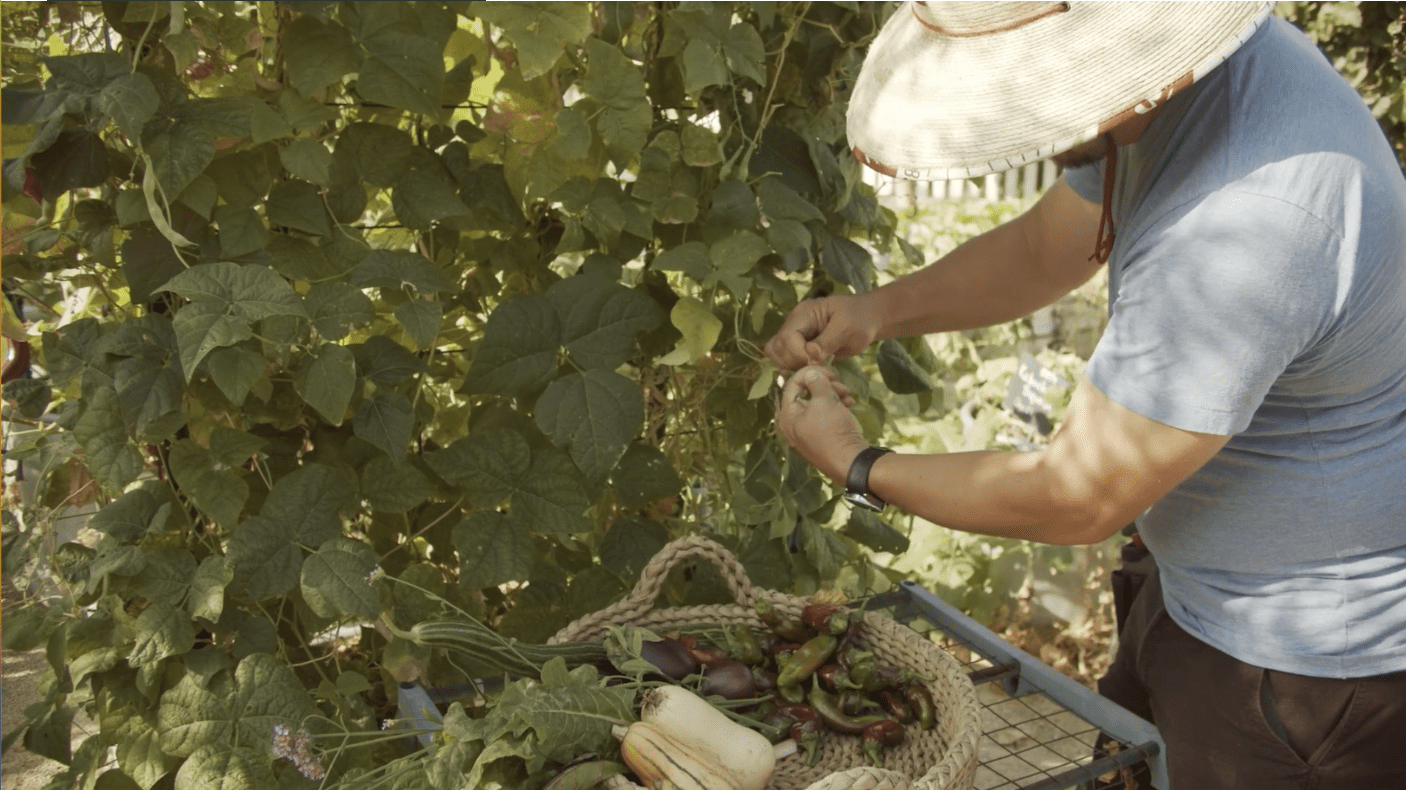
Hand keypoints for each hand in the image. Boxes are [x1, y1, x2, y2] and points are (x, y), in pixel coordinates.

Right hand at [764, 295, 881, 373]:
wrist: (867, 320)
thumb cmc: (860, 319)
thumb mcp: (848, 328)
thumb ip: (828, 341)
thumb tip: (810, 354)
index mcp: (804, 313)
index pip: (788, 336)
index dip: (798, 353)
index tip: (816, 362)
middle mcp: (794, 323)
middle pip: (778, 346)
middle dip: (793, 361)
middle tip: (814, 368)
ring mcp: (795, 335)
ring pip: (776, 353)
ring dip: (790, 366)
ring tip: (811, 369)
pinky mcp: (799, 346)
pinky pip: (784, 358)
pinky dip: (792, 367)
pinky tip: (808, 370)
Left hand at [776, 366, 869, 482]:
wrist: (851, 462)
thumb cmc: (833, 430)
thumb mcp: (824, 400)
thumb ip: (816, 382)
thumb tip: (810, 373)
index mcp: (787, 416)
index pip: (792, 384)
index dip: (810, 373)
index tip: (828, 371)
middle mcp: (793, 425)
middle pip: (805, 393)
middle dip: (824, 384)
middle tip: (839, 383)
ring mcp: (808, 432)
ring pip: (817, 403)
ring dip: (833, 394)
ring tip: (847, 395)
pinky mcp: (822, 437)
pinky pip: (825, 416)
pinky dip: (836, 407)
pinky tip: (849, 404)